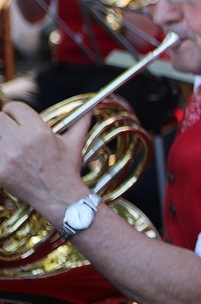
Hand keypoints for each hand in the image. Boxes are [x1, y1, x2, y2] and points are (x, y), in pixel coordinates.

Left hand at [0, 102, 90, 219]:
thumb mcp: (75, 144)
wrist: (60, 197)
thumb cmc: (67, 170)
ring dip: (2, 139)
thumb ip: (80, 123)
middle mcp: (22, 141)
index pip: (15, 107)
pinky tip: (8, 160)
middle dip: (5, 123)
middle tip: (10, 132)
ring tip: (10, 146)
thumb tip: (90, 110)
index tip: (15, 118)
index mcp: (39, 131)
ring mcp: (8, 156)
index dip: (14, 111)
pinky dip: (0, 156)